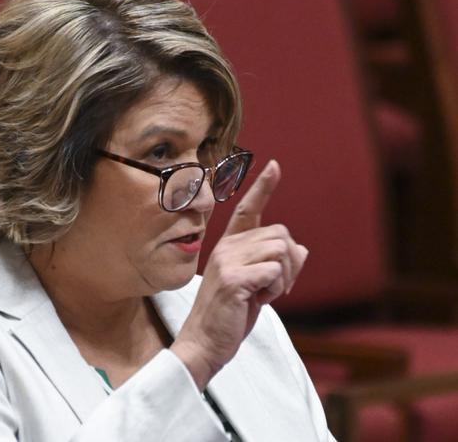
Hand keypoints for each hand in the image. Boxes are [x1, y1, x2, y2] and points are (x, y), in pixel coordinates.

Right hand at [171, 160, 307, 389]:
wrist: (205, 343)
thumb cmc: (230, 316)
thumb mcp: (257, 287)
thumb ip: (275, 265)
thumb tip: (302, 249)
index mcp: (229, 246)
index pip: (248, 210)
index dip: (263, 188)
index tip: (275, 166)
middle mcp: (226, 247)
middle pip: (281, 234)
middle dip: (289, 263)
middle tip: (273, 288)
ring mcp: (227, 261)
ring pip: (281, 249)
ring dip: (284, 277)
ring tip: (264, 294)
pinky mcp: (233, 278)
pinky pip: (275, 270)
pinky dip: (276, 288)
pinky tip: (259, 300)